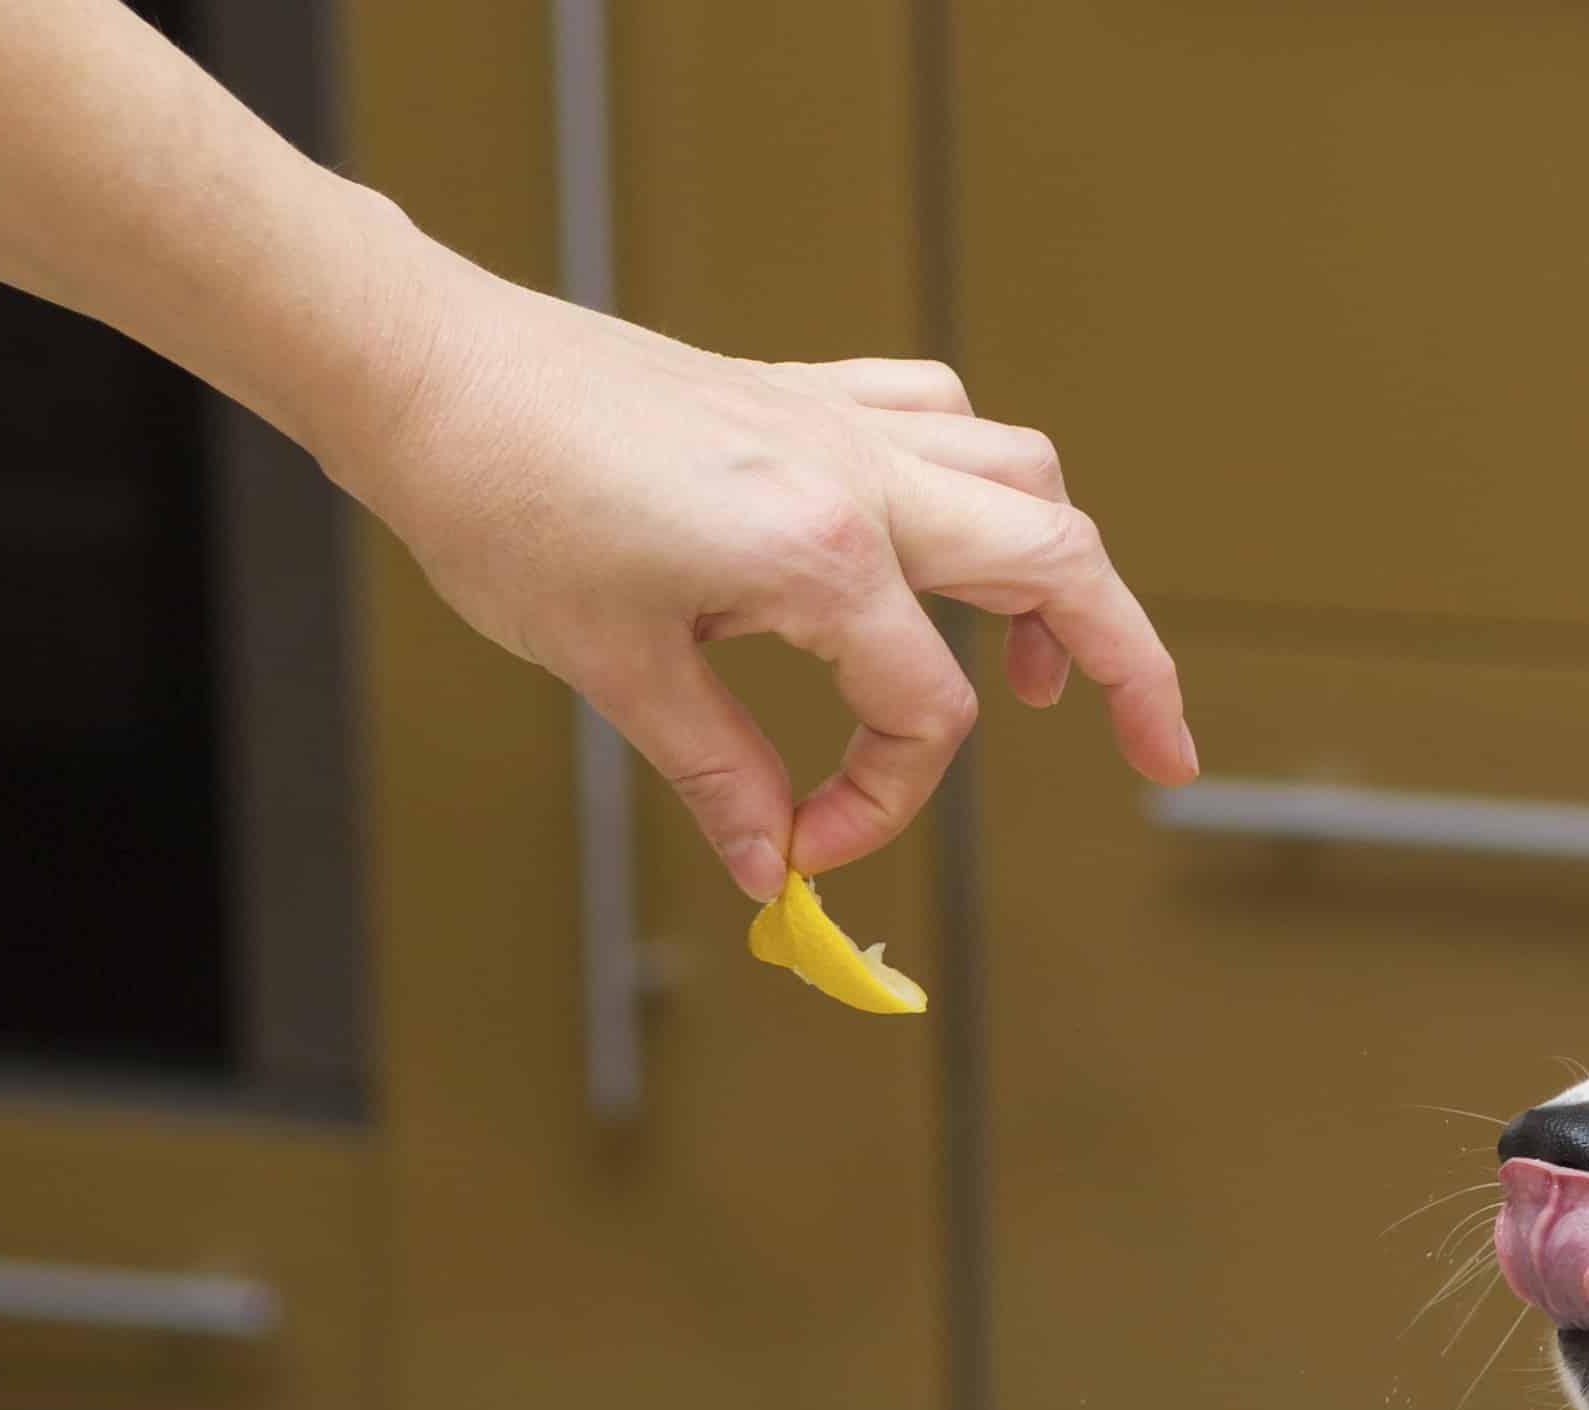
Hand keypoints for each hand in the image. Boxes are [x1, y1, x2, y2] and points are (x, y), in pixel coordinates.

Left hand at [330, 253, 1191, 897]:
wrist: (427, 371)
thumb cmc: (501, 501)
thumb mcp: (617, 667)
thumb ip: (721, 769)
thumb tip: (776, 860)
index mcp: (823, 552)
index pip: (924, 711)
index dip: (881, 801)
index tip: (804, 846)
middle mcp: (860, 475)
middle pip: (1062, 564)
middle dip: (1133, 666)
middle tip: (1161, 752)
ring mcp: (840, 423)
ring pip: (1023, 477)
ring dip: (1067, 569)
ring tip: (1052, 670)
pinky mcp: (801, 398)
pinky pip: (943, 418)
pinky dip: (981, 477)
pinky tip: (953, 538)